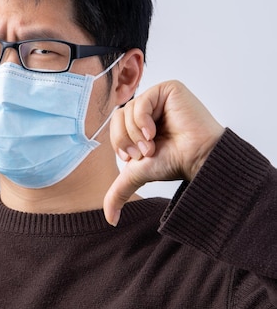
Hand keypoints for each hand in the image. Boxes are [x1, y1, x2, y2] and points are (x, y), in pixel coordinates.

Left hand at [103, 80, 224, 225]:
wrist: (198, 160)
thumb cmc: (174, 163)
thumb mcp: (138, 174)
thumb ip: (119, 192)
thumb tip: (110, 220)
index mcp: (138, 121)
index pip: (114, 123)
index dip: (119, 142)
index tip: (137, 158)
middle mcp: (147, 107)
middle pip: (117, 115)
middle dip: (126, 139)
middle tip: (145, 153)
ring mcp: (158, 96)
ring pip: (127, 110)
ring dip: (135, 134)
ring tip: (153, 145)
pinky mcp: (169, 89)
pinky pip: (141, 101)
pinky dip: (142, 121)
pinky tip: (155, 132)